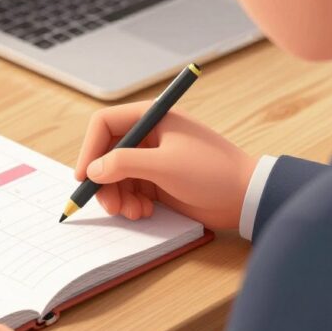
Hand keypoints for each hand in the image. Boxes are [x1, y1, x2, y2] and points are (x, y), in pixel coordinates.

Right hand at [74, 102, 257, 228]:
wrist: (247, 197)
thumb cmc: (212, 173)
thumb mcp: (164, 165)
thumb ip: (123, 163)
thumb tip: (92, 170)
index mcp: (152, 118)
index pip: (104, 124)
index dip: (89, 149)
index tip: (84, 176)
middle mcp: (149, 135)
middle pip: (106, 154)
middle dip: (103, 181)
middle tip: (108, 205)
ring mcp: (153, 159)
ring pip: (115, 176)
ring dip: (117, 196)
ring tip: (132, 212)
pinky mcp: (158, 181)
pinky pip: (129, 190)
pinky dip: (130, 203)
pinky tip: (145, 212)